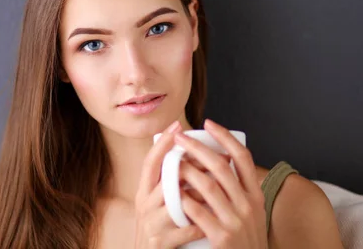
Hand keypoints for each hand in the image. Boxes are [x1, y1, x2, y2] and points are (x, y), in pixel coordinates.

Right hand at [134, 121, 206, 247]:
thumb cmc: (159, 230)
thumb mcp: (158, 204)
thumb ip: (169, 184)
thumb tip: (193, 156)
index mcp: (144, 192)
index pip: (150, 162)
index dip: (162, 143)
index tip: (177, 125)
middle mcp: (144, 204)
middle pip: (168, 178)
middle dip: (195, 168)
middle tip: (216, 162)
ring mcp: (151, 224)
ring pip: (179, 202)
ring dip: (202, 197)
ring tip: (218, 193)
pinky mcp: (161, 243)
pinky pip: (187, 229)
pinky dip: (202, 226)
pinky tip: (212, 224)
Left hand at [173, 119, 267, 248]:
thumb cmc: (246, 240)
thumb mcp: (252, 213)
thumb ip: (239, 190)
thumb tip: (220, 160)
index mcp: (255, 196)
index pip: (243, 157)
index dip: (225, 137)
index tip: (209, 123)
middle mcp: (248, 206)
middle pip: (221, 167)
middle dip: (197, 148)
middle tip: (180, 137)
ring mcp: (235, 222)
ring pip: (207, 187)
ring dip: (187, 170)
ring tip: (172, 161)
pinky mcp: (222, 238)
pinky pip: (198, 212)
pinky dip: (184, 200)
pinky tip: (173, 192)